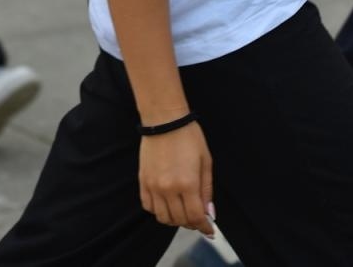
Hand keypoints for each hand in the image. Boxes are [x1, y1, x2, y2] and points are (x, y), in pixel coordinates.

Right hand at [138, 122, 214, 236]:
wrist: (164, 121)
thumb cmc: (189, 137)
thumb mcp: (206, 161)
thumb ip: (207, 190)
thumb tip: (209, 213)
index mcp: (187, 183)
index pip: (195, 217)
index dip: (204, 227)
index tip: (209, 230)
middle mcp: (168, 189)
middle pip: (179, 220)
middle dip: (191, 223)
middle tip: (197, 218)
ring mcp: (153, 186)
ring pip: (162, 217)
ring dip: (174, 219)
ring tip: (182, 211)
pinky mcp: (142, 182)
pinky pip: (148, 206)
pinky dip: (158, 211)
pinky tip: (167, 204)